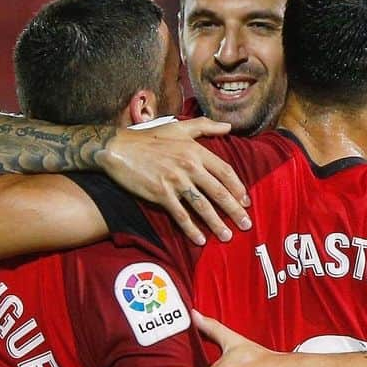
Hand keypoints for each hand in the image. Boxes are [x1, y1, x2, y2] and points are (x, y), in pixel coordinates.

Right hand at [98, 119, 251, 244]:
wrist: (119, 148)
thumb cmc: (149, 138)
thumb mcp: (179, 127)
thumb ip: (205, 126)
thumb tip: (228, 126)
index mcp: (196, 150)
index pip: (225, 171)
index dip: (238, 188)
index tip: (246, 201)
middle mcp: (189, 166)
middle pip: (219, 191)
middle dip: (235, 210)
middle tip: (246, 225)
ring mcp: (175, 181)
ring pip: (202, 206)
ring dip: (217, 223)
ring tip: (227, 236)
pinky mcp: (161, 194)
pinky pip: (181, 215)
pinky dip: (192, 229)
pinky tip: (200, 240)